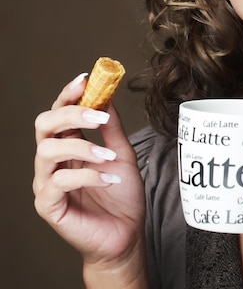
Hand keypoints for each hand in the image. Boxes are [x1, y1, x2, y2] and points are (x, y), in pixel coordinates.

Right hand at [33, 74, 146, 285]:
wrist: (126, 234)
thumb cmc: (122, 196)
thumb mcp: (122, 154)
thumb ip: (112, 128)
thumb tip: (108, 97)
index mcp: (68, 146)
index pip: (59, 113)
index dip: (68, 95)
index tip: (85, 79)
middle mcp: (53, 162)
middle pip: (44, 126)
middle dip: (70, 114)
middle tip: (98, 115)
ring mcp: (47, 183)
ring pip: (48, 151)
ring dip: (82, 148)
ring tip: (109, 157)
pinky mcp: (48, 205)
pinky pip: (58, 182)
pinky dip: (87, 175)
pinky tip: (109, 179)